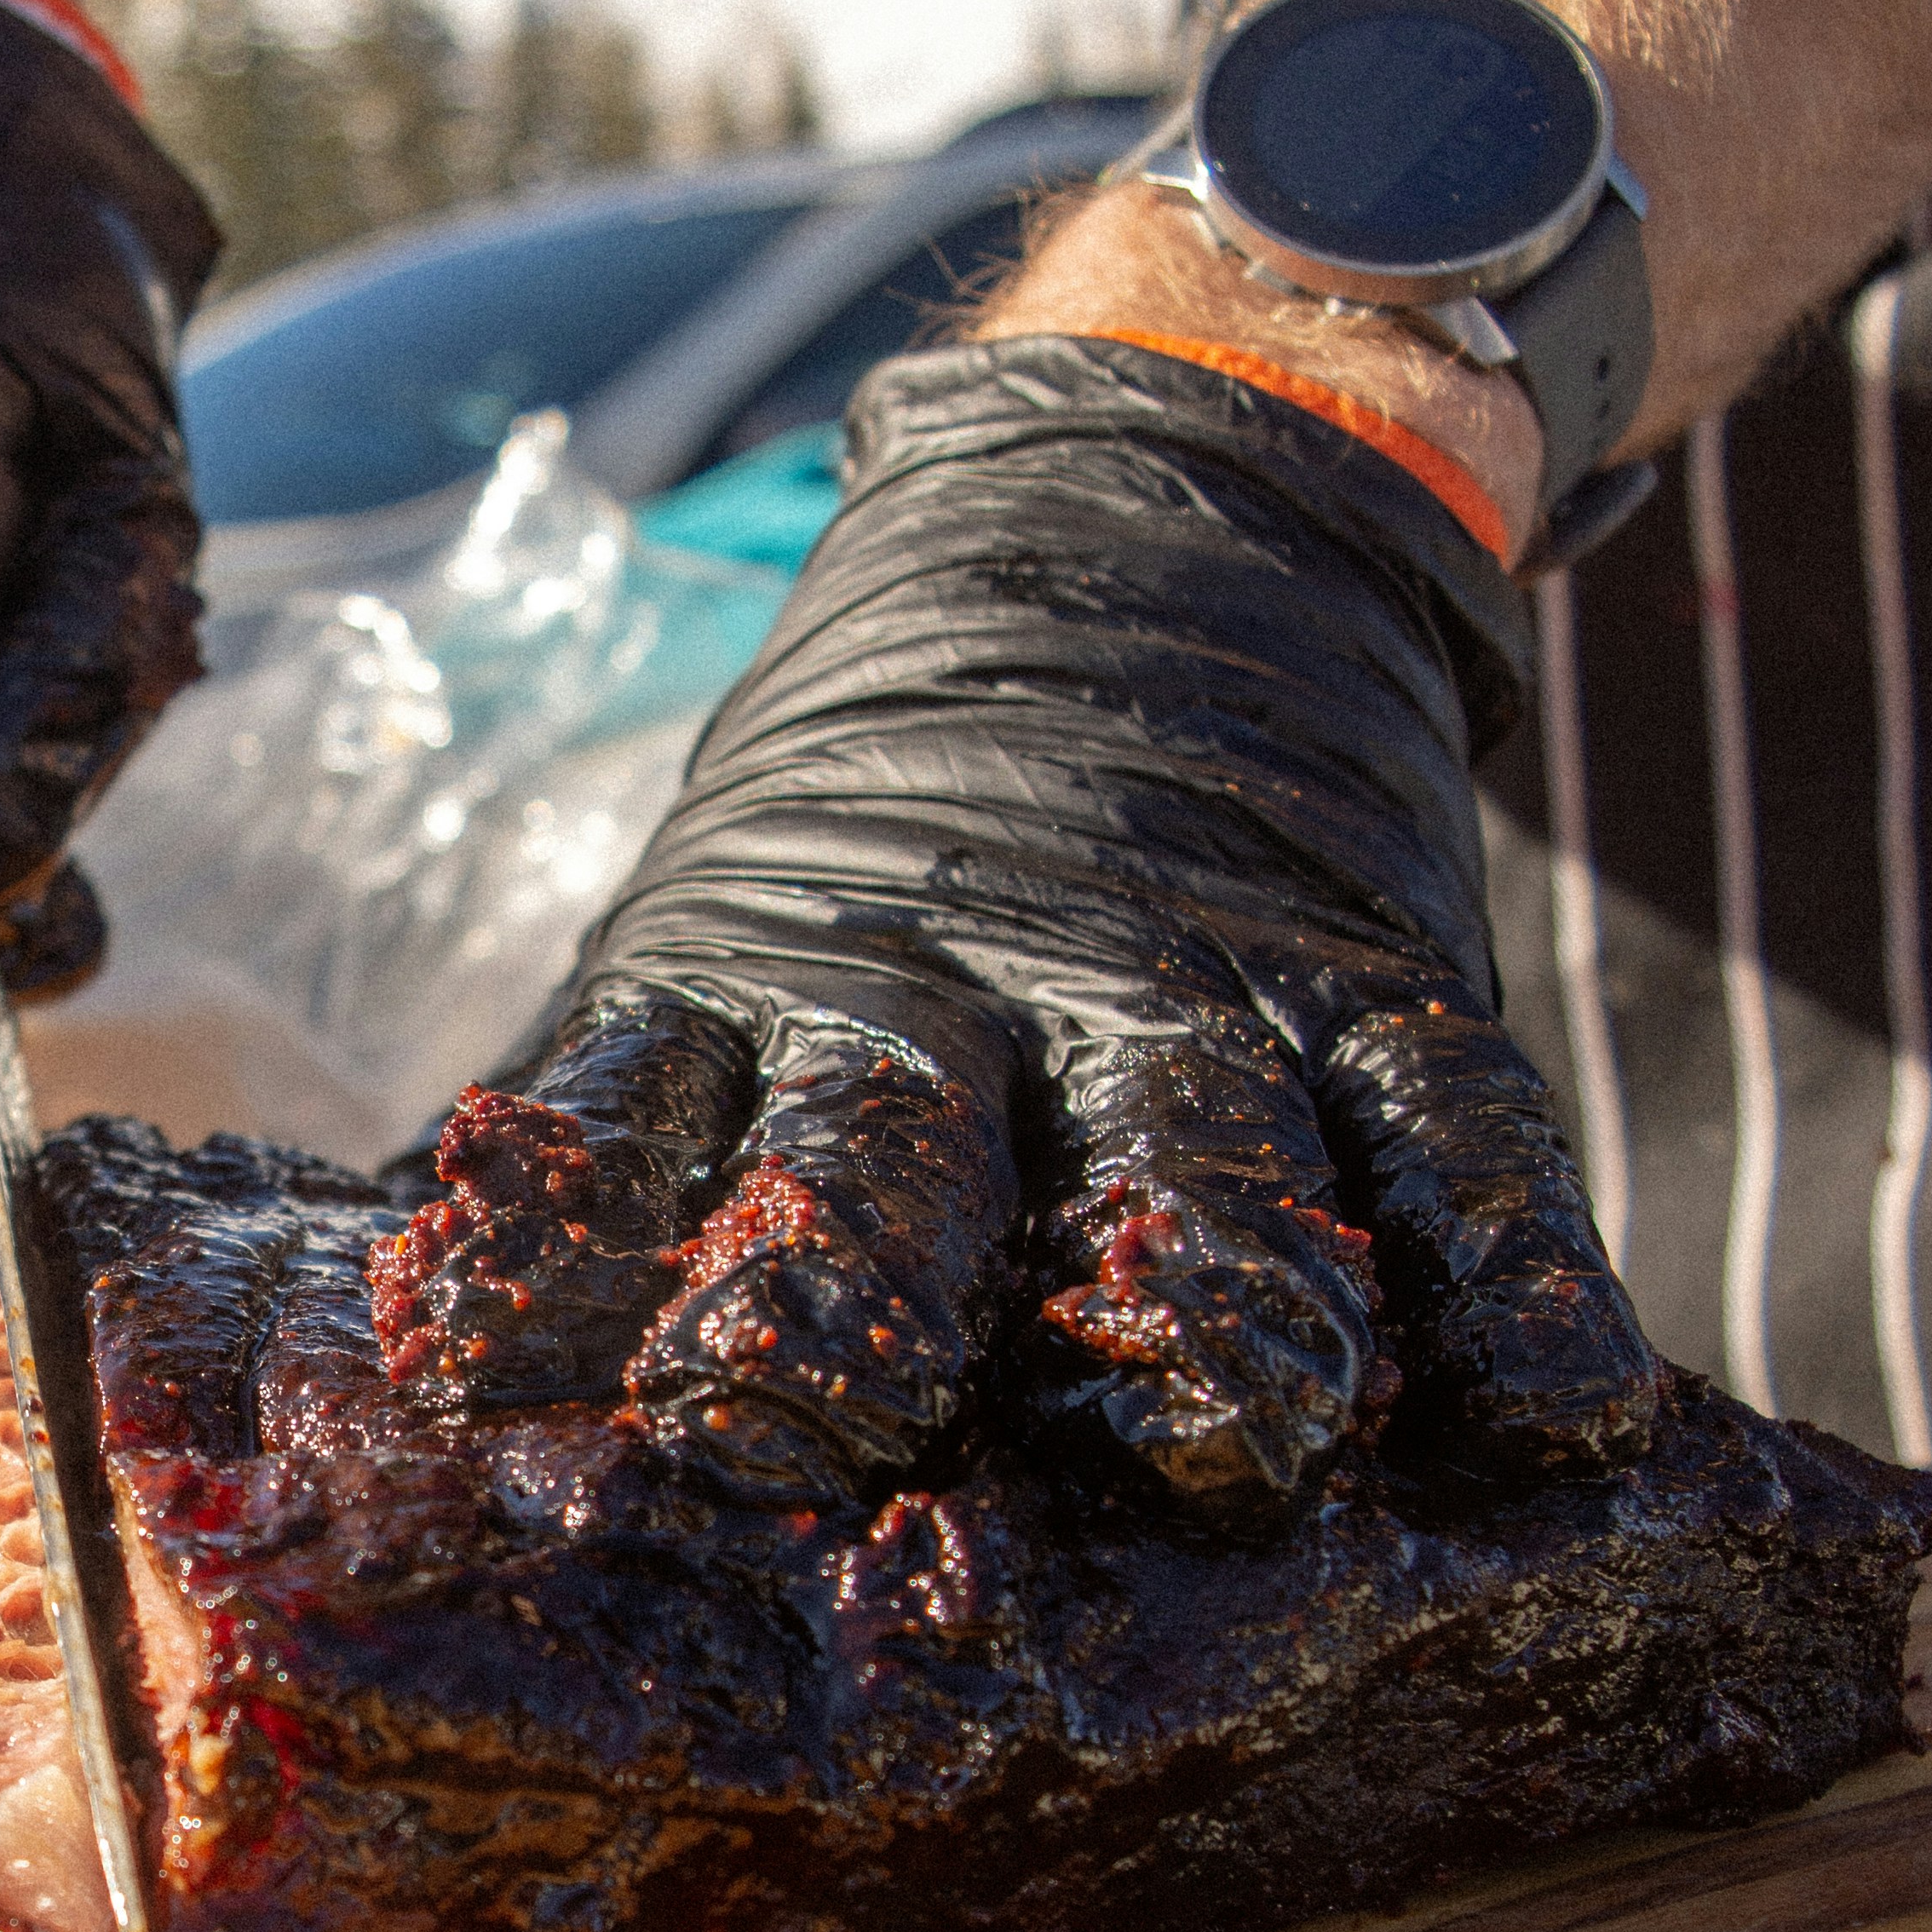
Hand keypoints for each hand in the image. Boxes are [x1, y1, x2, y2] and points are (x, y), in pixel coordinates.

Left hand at [371, 339, 1660, 1531]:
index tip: (467, 1364)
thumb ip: (599, 1129)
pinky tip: (1551, 1404)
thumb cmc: (878, 831)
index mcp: (753, 990)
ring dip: (1204, 1293)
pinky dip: (1509, 1261)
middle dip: (838, 1291)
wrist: (1149, 507)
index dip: (550, 1244)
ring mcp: (1185, 981)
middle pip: (887, 1159)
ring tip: (1240, 1424)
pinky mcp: (1377, 977)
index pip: (628, 1120)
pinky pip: (1453, 1128)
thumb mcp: (705, 927)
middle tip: (792, 1411)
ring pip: (1184, 1151)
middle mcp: (958, 995)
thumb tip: (379, 1353)